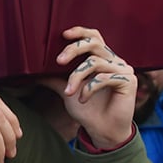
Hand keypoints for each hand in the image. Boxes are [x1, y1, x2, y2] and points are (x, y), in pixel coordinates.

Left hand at [47, 26, 135, 149]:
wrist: (102, 131)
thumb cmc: (87, 110)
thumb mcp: (66, 92)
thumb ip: (54, 79)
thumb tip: (33, 73)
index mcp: (101, 59)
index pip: (93, 37)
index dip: (80, 32)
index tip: (63, 34)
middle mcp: (114, 61)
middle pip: (94, 43)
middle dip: (74, 49)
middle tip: (59, 61)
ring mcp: (123, 70)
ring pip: (95, 62)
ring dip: (77, 77)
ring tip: (69, 92)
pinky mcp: (128, 81)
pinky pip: (104, 77)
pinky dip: (89, 88)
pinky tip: (83, 99)